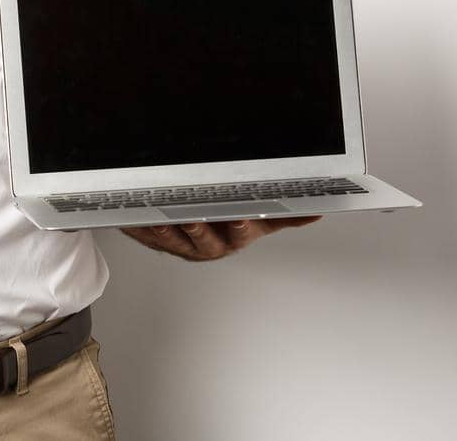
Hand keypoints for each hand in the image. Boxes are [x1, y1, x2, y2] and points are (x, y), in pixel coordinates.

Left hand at [119, 215, 323, 261]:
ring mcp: (183, 244)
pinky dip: (143, 228)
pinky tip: (139, 218)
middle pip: (204, 240)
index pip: (240, 233)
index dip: (238, 228)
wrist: (193, 228)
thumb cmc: (227, 225)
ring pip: (174, 240)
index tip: (237, 219)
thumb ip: (286, 216)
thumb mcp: (259, 220)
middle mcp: (210, 244)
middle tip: (193, 220)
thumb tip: (316, 212)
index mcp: (236, 238)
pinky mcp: (159, 239)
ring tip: (162, 220)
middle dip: (199, 231)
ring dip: (168, 232)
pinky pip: (149, 235)